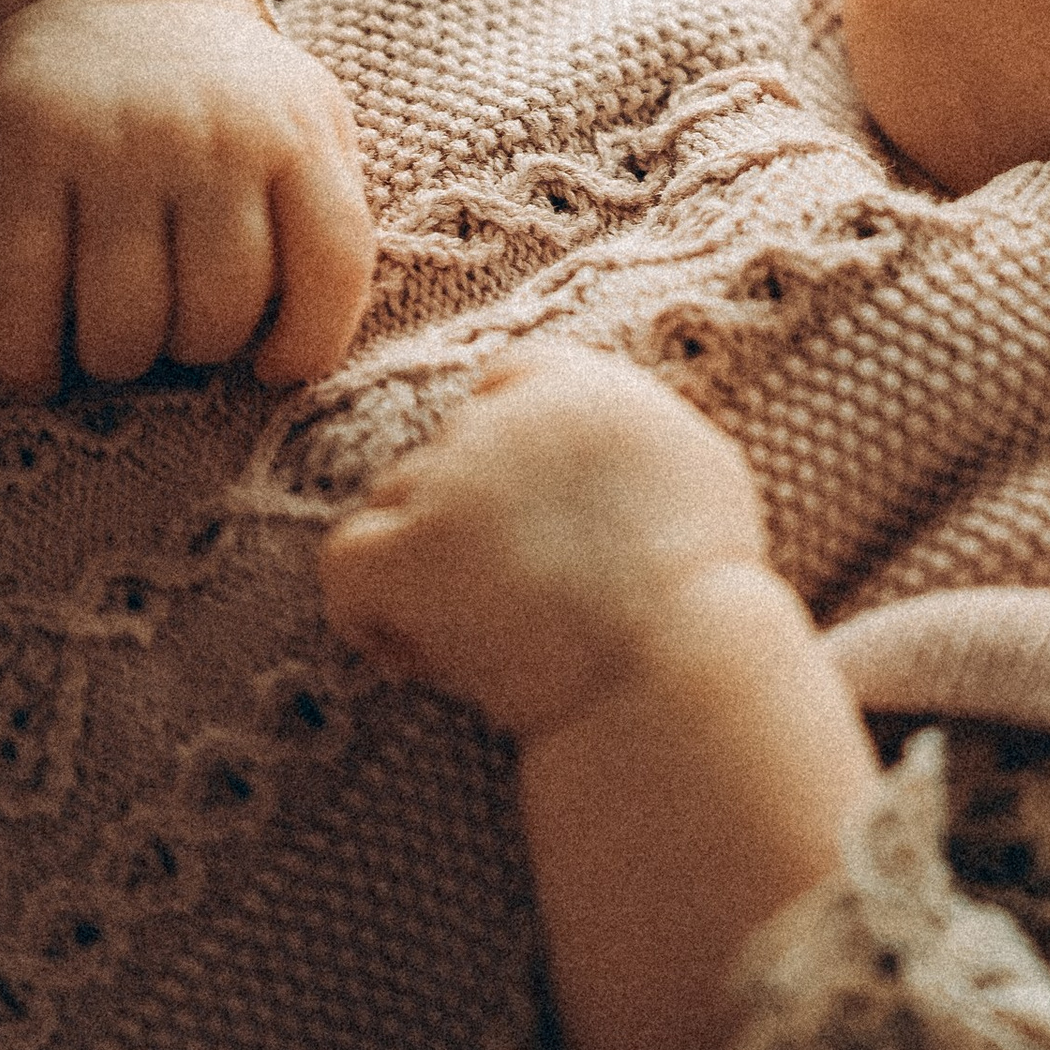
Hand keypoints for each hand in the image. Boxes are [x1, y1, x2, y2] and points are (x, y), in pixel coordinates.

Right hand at [0, 0, 372, 396]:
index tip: (275, 368)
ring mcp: (116, 143)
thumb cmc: (227, 96)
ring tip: (120, 341)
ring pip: (126, 321)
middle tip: (182, 334)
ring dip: (120, 360)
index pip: (333, 265)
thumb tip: (308, 346)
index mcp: (299, 131)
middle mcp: (213, 135)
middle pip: (219, 310)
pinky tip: (38, 373)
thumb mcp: (306, 123)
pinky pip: (26, 293)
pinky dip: (29, 359)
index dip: (311, 344)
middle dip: (201, 350)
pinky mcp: (26, 151)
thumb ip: (327, 214)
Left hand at [318, 337, 769, 738]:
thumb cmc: (704, 590)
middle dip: (464, 516)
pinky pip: (345, 564)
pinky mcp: (405, 550)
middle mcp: (506, 418)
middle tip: (505, 595)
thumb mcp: (697, 467)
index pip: (505, 380)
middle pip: (448, 447)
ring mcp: (449, 480)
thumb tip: (600, 427)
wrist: (672, 669)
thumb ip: (634, 429)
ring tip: (472, 638)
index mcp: (581, 385)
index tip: (523, 511)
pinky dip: (367, 613)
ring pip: (393, 503)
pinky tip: (413, 658)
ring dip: (420, 564)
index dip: (503, 443)